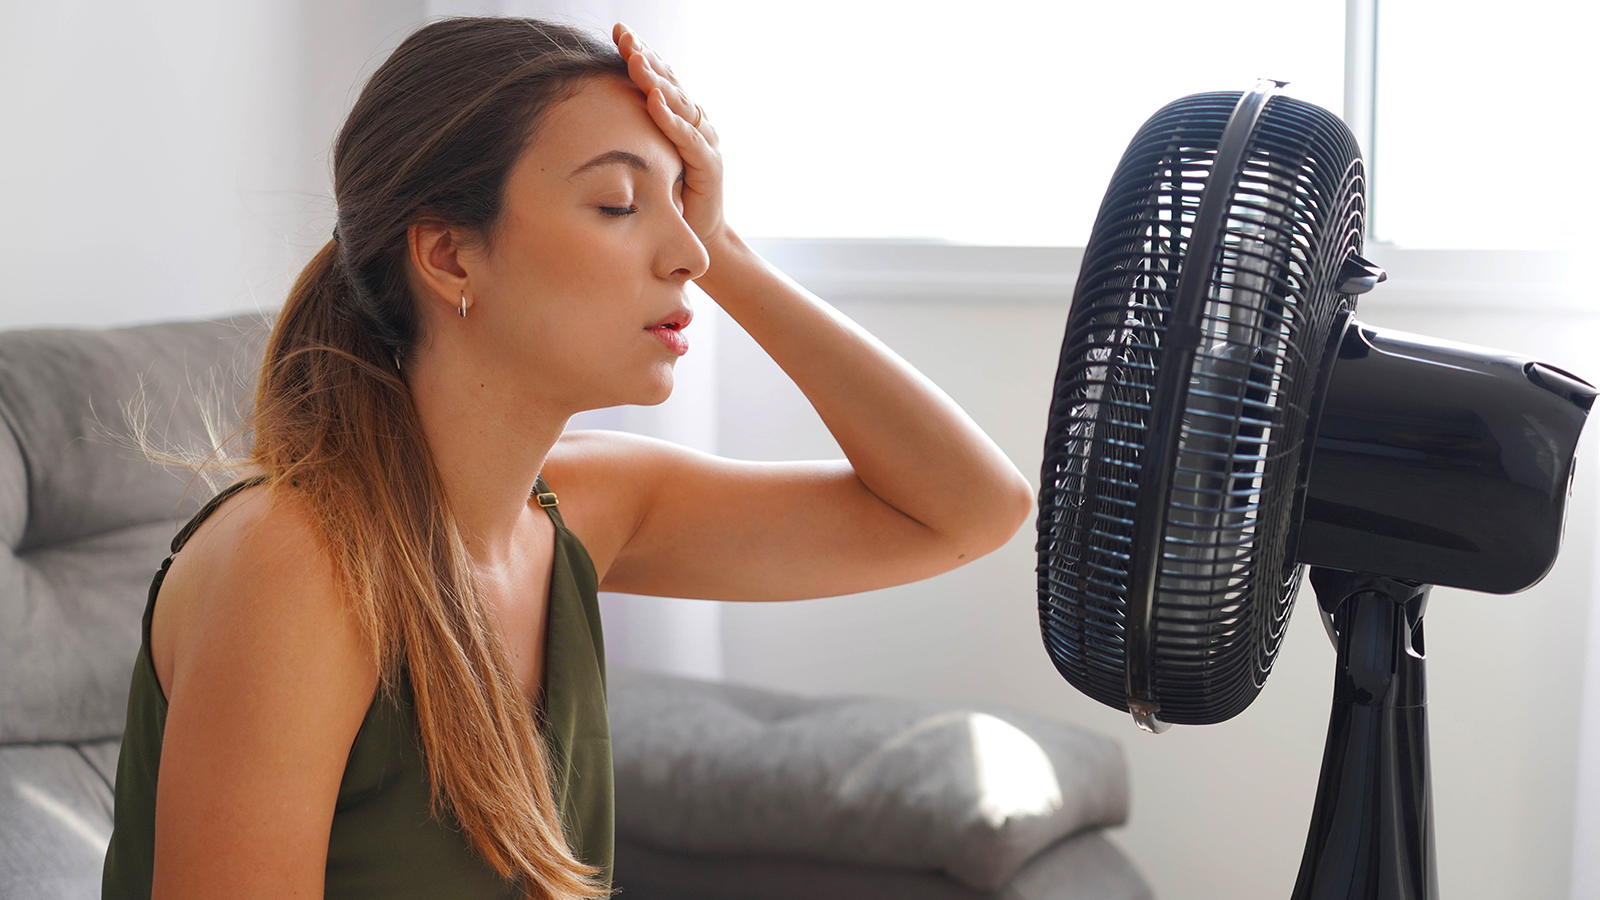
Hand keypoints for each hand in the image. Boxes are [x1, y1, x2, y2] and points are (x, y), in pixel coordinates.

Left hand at [612, 23, 726, 251]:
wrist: (698, 236)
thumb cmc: (669, 197)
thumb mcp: (646, 159)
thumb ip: (630, 136)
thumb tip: (587, 114)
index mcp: (679, 119)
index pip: (659, 78)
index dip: (641, 54)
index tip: (618, 32)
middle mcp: (696, 124)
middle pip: (669, 82)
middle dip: (645, 57)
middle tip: (624, 35)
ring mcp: (706, 143)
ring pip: (679, 104)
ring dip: (656, 80)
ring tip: (635, 60)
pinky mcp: (709, 167)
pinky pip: (688, 138)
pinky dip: (671, 119)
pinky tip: (654, 102)